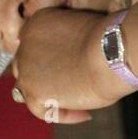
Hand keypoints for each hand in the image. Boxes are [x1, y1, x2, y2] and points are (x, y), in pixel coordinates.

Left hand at [10, 8, 121, 123]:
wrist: (112, 50)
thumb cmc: (108, 39)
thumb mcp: (79, 30)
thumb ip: (66, 43)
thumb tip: (72, 63)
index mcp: (36, 24)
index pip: (34, 47)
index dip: (50, 61)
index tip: (73, 68)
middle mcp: (25, 43)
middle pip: (28, 67)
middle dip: (46, 78)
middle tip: (71, 86)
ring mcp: (27, 69)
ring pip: (28, 89)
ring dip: (49, 96)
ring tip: (79, 101)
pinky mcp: (34, 92)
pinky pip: (42, 110)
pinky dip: (64, 114)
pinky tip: (85, 114)